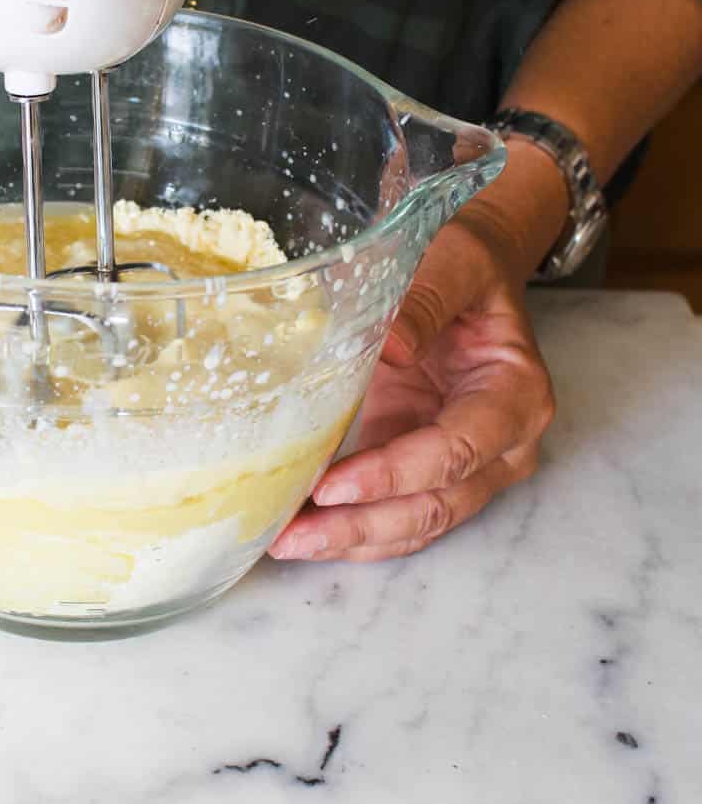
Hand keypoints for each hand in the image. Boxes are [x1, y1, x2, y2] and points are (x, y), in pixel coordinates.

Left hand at [270, 207, 555, 564]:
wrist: (470, 271)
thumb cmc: (466, 263)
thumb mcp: (453, 260)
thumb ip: (426, 298)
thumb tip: (390, 347)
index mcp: (517, 395)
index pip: (457, 450)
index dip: (396, 474)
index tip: (334, 485)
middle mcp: (504, 445)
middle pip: (437, 505)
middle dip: (363, 525)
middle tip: (294, 535)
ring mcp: (470, 467)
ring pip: (416, 524)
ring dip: (351, 539)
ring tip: (285, 542)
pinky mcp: (431, 471)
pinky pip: (397, 516)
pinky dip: (352, 530)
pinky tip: (303, 533)